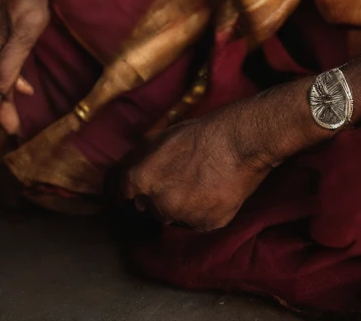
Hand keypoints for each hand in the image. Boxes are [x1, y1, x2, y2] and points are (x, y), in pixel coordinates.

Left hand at [122, 102, 274, 231]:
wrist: (241, 142)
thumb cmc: (203, 134)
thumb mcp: (161, 137)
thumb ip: (139, 159)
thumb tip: (125, 176)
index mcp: (142, 178)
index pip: (118, 192)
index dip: (121, 190)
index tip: (123, 193)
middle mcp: (157, 203)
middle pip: (147, 206)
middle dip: (155, 195)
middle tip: (177, 175)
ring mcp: (181, 218)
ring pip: (172, 216)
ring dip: (178, 205)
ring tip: (199, 181)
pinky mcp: (204, 226)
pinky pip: (195, 223)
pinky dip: (200, 212)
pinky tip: (212, 190)